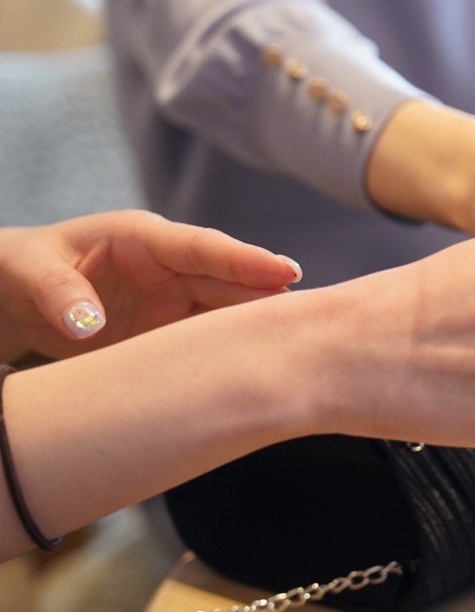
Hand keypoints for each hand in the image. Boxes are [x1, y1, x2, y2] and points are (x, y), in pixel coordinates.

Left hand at [0, 210, 298, 360]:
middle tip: (308, 319)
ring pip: (226, 316)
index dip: (246, 260)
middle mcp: (170, 268)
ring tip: (293, 348)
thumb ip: (58, 293)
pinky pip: (206, 345)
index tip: (286, 272)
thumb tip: (88, 325)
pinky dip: (229, 356)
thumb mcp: (28, 271)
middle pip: (230, 284)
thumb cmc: (19, 268)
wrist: (10, 296)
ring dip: (256, 329)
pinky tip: (253, 373)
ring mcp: (173, 302)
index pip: (205, 248)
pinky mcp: (167, 335)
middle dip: (268, 298)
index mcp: (144, 239)